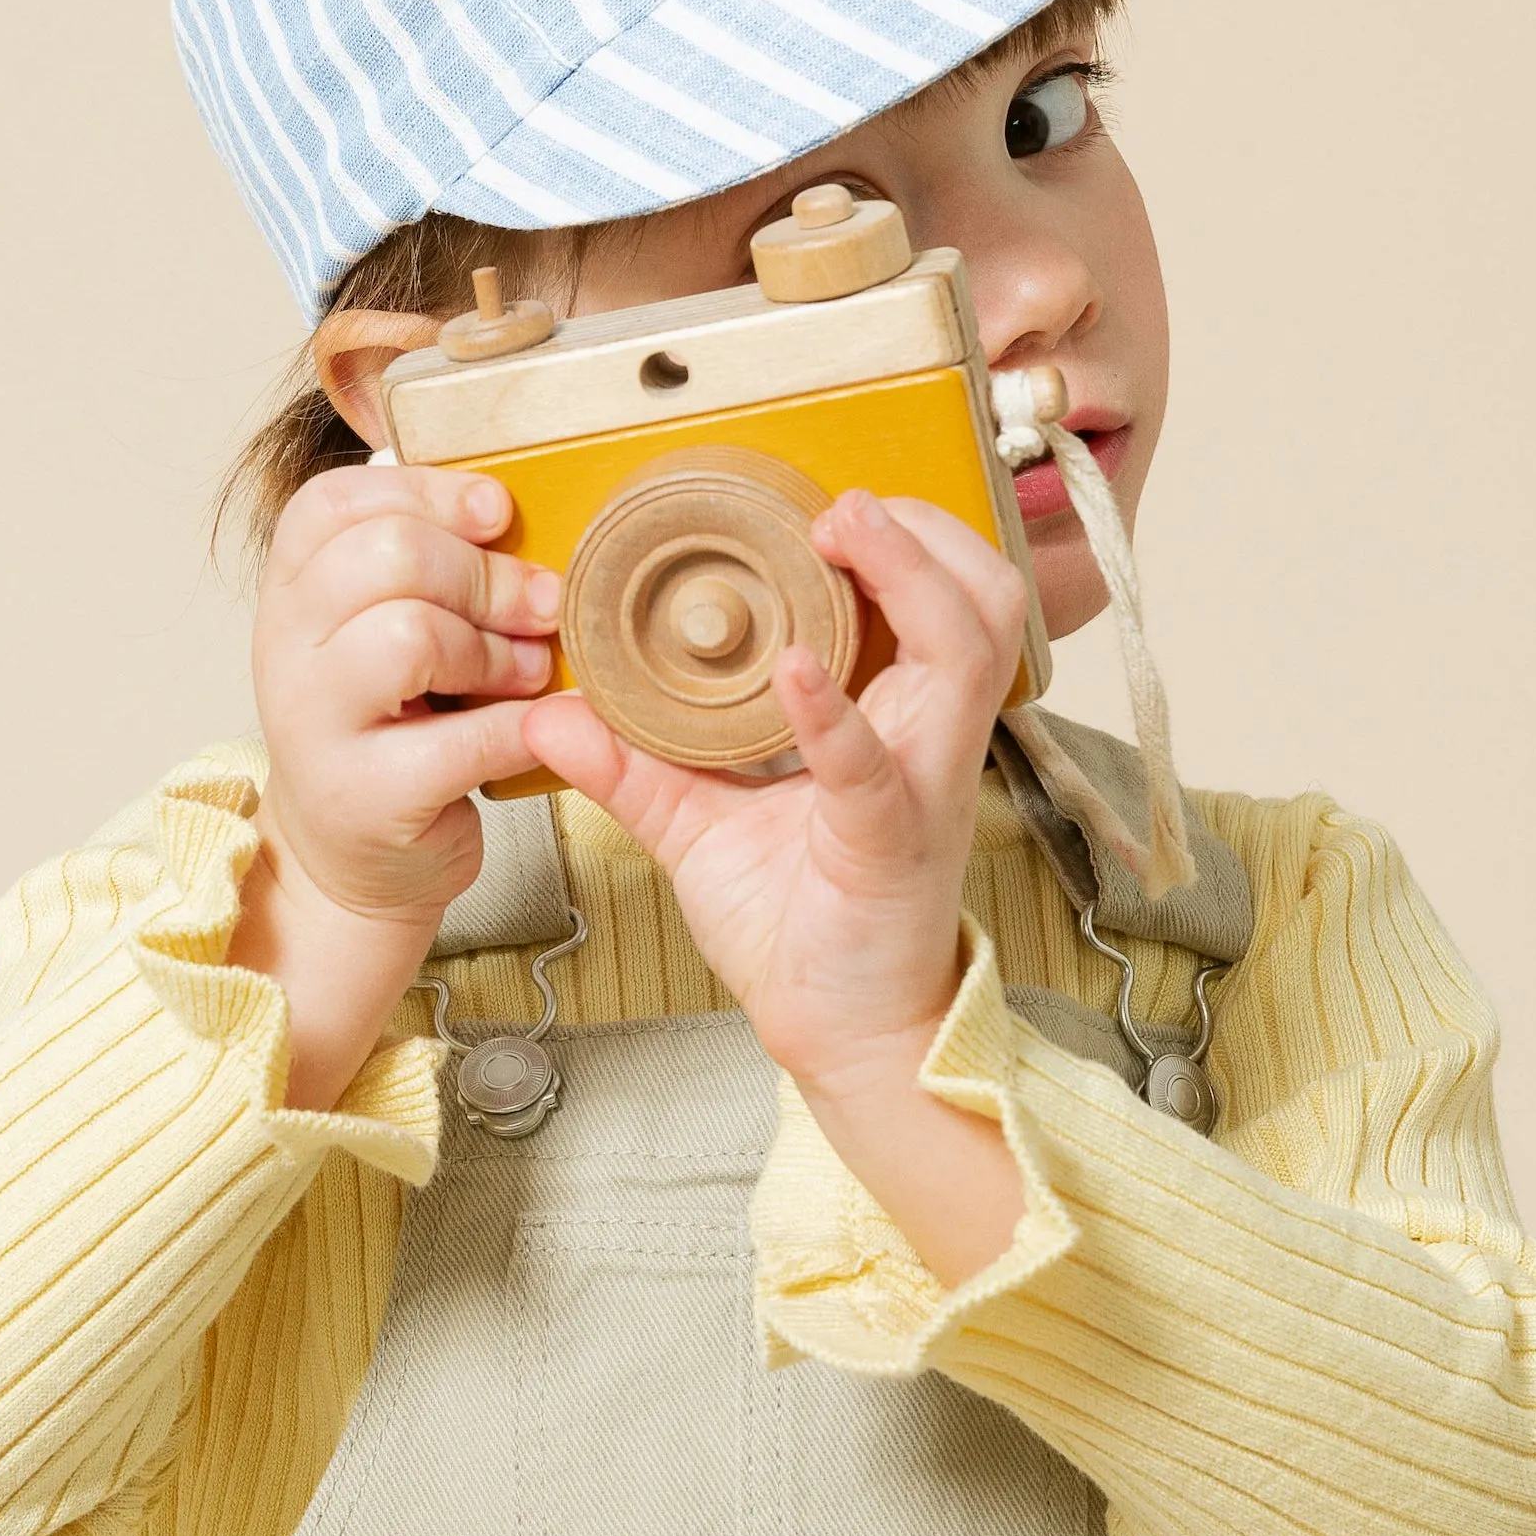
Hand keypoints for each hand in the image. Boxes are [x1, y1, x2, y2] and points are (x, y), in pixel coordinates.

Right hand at [232, 459, 561, 1107]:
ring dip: (495, 649)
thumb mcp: (382, 628)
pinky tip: (536, 727)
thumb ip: (422, 565)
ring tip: (527, 672)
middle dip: (485, 575)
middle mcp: (283, 649)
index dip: (431, 493)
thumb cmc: (391, 728)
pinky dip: (518, 726)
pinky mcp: (365, 797)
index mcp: (289, 590)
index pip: (336, 503)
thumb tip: (511, 500)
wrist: (351, 860)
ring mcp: (314, 726)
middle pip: (386, 556)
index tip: (497, 515)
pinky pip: (459, 739)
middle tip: (540, 605)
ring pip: (409, 635)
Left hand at [522, 489, 1031, 1281]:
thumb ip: (634, 764)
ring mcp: (923, 788)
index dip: (904, 536)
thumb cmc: (797, 926)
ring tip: (845, 535)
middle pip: (984, 600)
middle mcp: (927, 741)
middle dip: (929, 532)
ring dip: (913, 579)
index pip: (938, 601)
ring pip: (968, 653)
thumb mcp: (699, 826)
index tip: (827, 500)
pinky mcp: (892, 845)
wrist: (839, 1035)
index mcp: (895, 722)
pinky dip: (833, 715)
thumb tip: (550, 708)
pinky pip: (875, 768)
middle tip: (848, 503)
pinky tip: (791, 674)